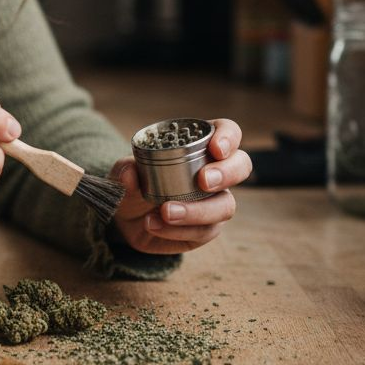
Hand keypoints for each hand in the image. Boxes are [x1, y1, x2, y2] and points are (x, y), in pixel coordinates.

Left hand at [110, 118, 250, 254]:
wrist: (126, 219)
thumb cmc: (134, 184)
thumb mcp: (123, 172)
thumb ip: (125, 170)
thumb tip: (130, 175)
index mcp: (200, 147)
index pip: (228, 132)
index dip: (228, 138)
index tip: (215, 148)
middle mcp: (215, 173)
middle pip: (241, 167)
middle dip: (226, 173)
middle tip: (202, 181)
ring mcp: (214, 203)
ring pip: (225, 206)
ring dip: (196, 211)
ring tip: (165, 211)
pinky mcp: (206, 229)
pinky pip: (204, 232)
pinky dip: (178, 230)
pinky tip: (154, 225)